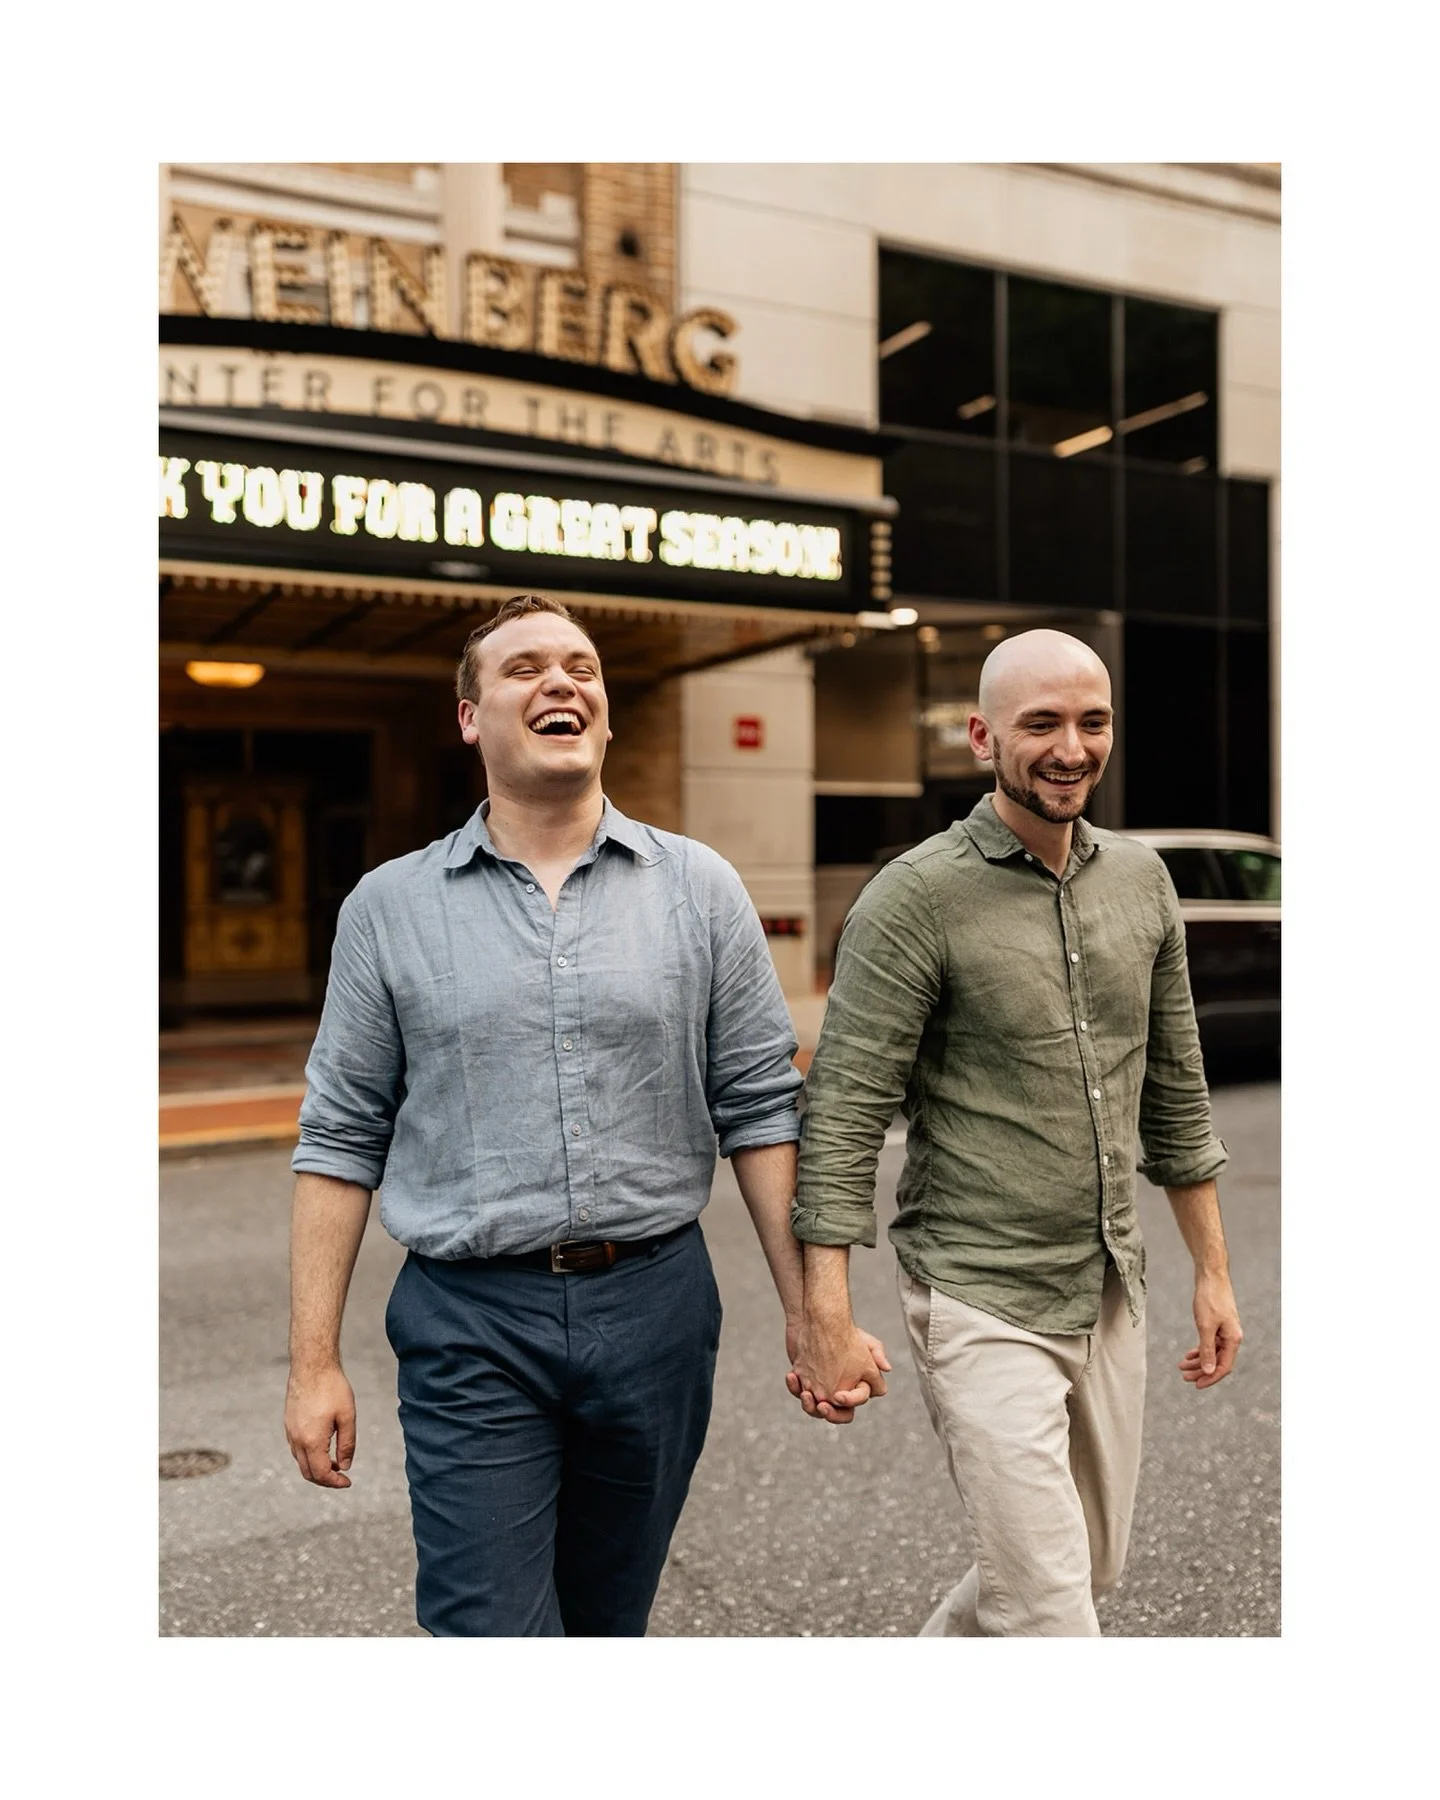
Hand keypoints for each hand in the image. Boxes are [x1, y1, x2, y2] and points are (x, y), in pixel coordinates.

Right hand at [285, 1365, 357, 1486]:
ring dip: (316, 1467)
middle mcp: (297, 1440)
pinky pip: (296, 1449)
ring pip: (300, 1461)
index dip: (335, 1482)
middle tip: (342, 1476)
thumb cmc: (332, 1387)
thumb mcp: (347, 1416)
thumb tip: (346, 1466)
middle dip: (325, 1479)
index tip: (347, 1482)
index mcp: (312, 1441)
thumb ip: (347, 1444)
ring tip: (335, 1462)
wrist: (312, 1364)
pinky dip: (309, 1456)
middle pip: (308, 1472)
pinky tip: (323, 1447)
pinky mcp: (288, 1423)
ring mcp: (290, 1431)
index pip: (321, 1473)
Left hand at [786, 1320, 890, 1423]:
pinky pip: (798, 1392)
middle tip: (822, 1406)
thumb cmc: (845, 1333)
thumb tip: (887, 1368)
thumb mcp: (864, 1340)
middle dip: (830, 1414)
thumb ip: (877, 1353)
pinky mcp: (805, 1382)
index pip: (856, 1402)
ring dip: (808, 1405)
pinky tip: (791, 1375)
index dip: (849, 1402)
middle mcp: (839, 1392)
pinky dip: (794, 1387)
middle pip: (838, 1415)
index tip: (838, 1395)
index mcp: (857, 1387)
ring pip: (814, 1409)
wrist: (819, 1321)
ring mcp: (821, 1388)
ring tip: (805, 1393)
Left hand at [1178, 1273, 1242, 1389]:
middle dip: (1201, 1371)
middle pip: (1218, 1361)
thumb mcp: (1205, 1326)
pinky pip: (1210, 1343)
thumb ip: (1207, 1350)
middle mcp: (1232, 1337)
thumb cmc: (1209, 1298)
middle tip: (1185, 1377)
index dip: (1210, 1378)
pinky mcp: (1219, 1324)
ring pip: (1213, 1353)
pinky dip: (1200, 1349)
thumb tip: (1209, 1371)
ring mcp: (1226, 1330)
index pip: (1224, 1367)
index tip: (1196, 1385)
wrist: (1211, 1275)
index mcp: (1233, 1339)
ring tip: (1182, 1366)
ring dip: (1198, 1361)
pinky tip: (1189, 1354)